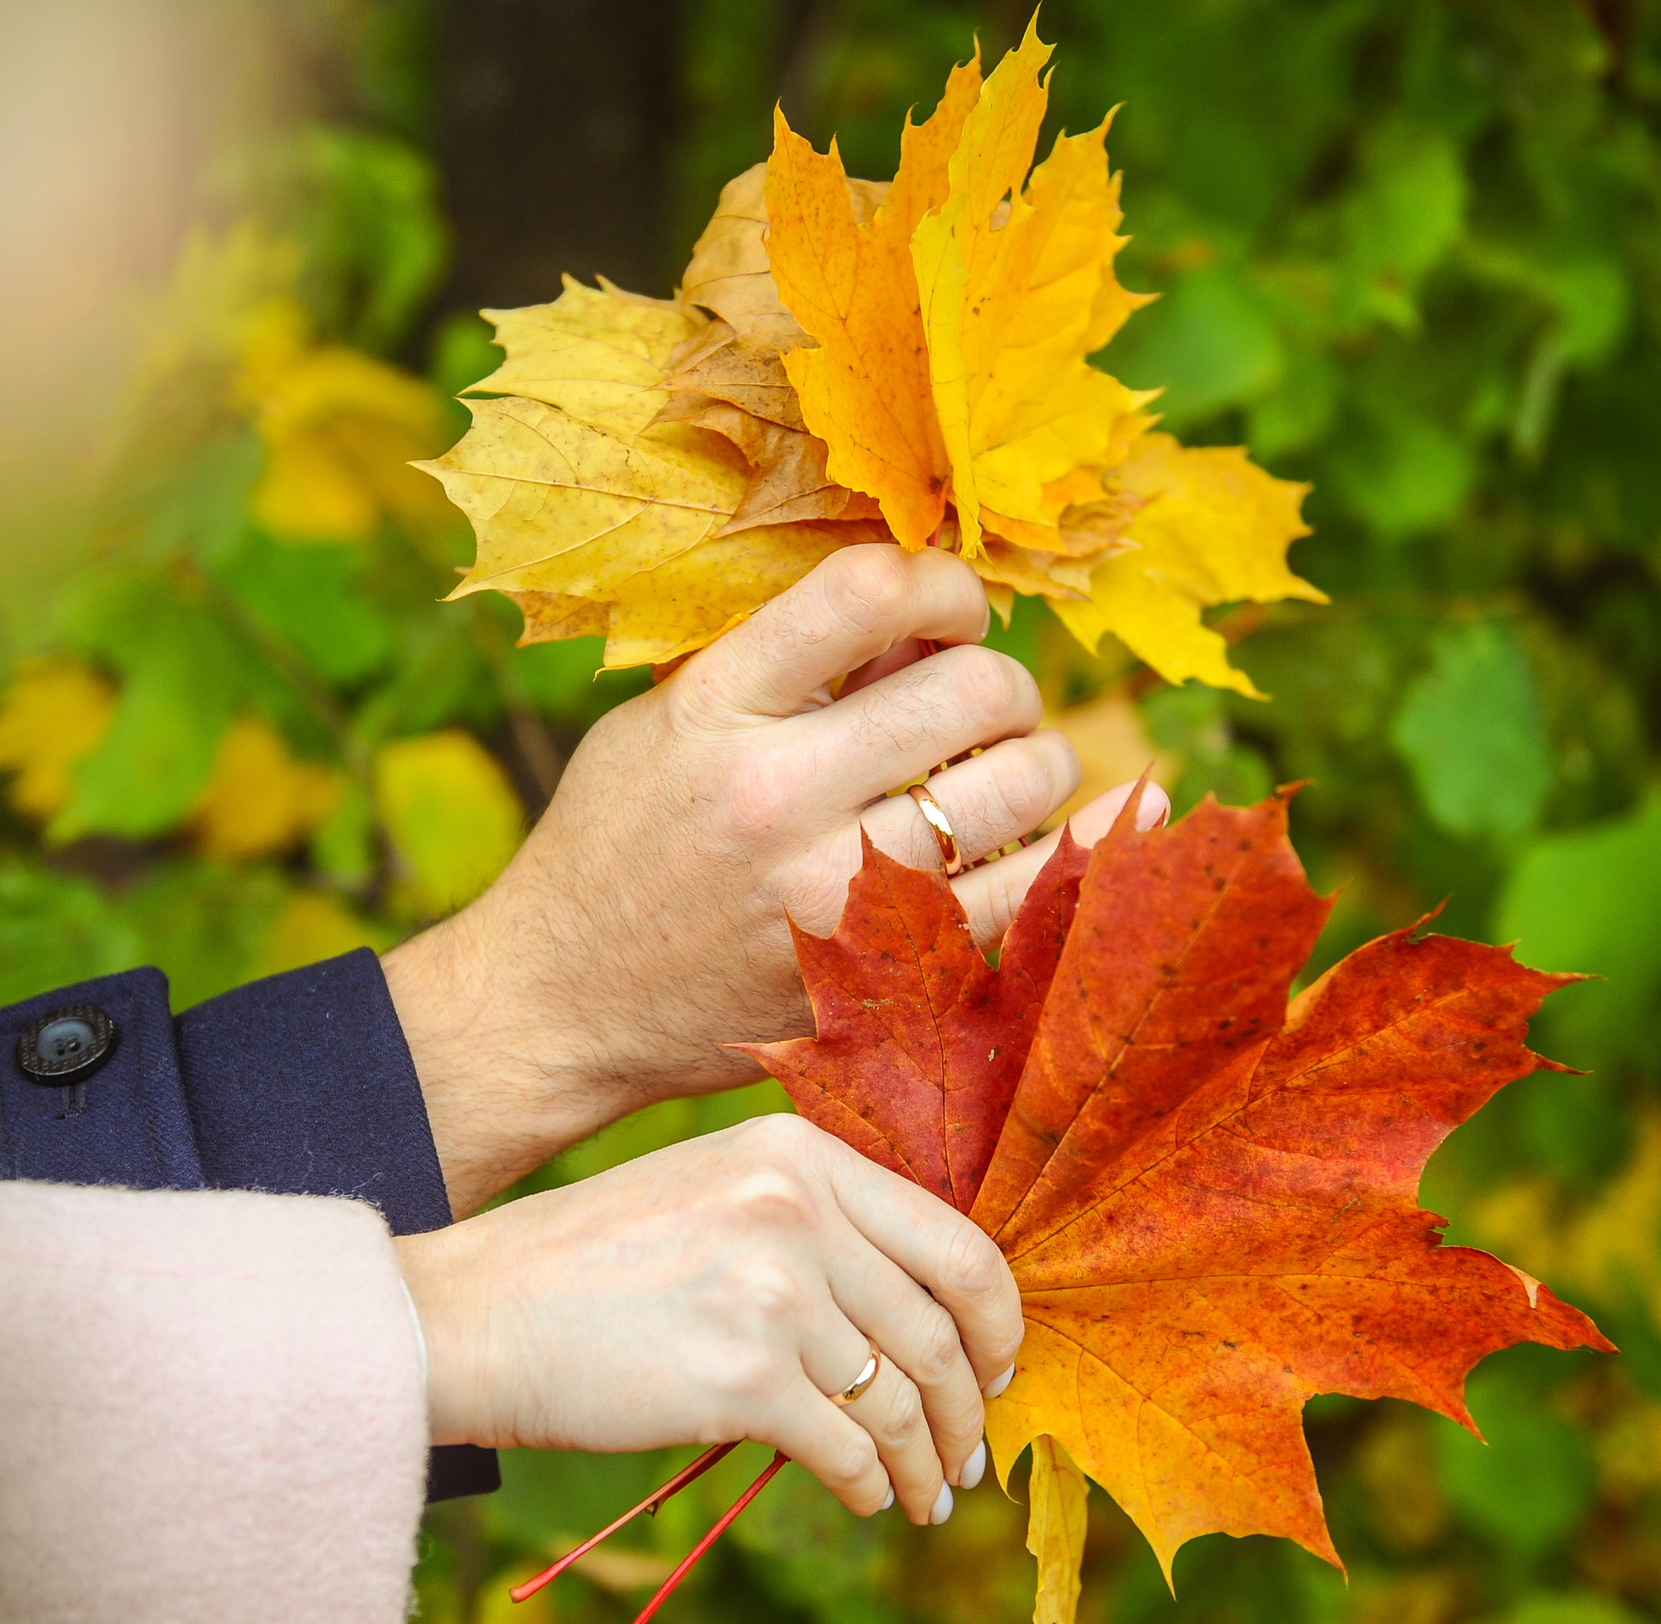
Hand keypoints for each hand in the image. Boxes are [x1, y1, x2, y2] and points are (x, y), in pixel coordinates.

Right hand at [387, 543, 1163, 1212]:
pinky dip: (1079, 845)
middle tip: (985, 703)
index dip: (943, 583)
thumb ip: (790, 667)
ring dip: (1040, 760)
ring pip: (1019, 786)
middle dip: (1002, 680)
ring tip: (1008, 767)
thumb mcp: (668, 721)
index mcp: (715, 707)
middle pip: (971, 689)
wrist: (563, 1002)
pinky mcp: (874, 972)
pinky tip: (1097, 820)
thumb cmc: (619, 842)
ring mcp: (830, 891)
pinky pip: (1026, 894)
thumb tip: (933, 622)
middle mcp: (775, 794)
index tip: (952, 610)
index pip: (866, 593)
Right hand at [392, 1114, 1023, 1521]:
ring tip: (928, 1492)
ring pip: (902, 1398)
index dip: (999, 1317)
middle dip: (970, 1404)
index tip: (1000, 1362)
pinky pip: (851, 1450)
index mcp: (797, 1154)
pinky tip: (872, 1499)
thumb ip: (815, 1221)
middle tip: (970, 1448)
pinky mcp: (743, 1381)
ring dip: (927, 1459)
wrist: (479, 1315)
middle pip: (940, 1328)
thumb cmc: (592, 1263)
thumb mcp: (713, 1189)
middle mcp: (796, 1211)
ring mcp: (773, 1294)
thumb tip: (921, 1306)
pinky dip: (874, 1485)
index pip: (955, 1241)